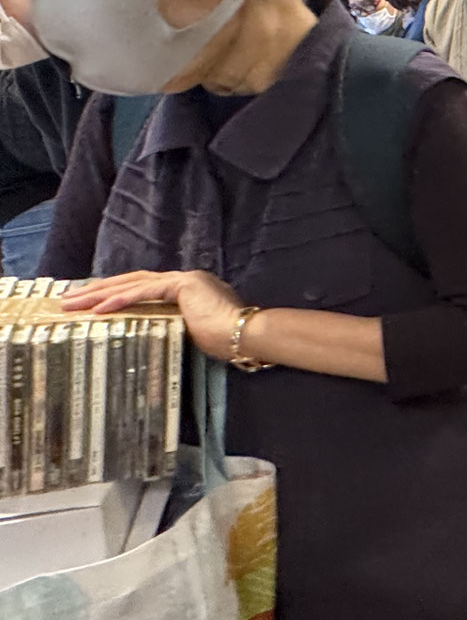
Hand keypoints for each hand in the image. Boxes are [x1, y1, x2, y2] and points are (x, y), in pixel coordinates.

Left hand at [64, 270, 243, 359]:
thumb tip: (152, 336)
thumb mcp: (192, 332)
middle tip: (68, 300)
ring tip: (73, 303)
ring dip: (99, 294)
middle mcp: (182, 279)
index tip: (89, 303)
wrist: (246, 334)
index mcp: (186, 289)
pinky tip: (99, 308)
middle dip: (96, 291)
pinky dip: (119, 300)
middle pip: (130, 282)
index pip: (141, 288)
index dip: (114, 293)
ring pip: (131, 284)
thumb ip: (174, 326)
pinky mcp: (181, 285)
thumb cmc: (226, 340)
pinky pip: (143, 291)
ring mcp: (182, 279)